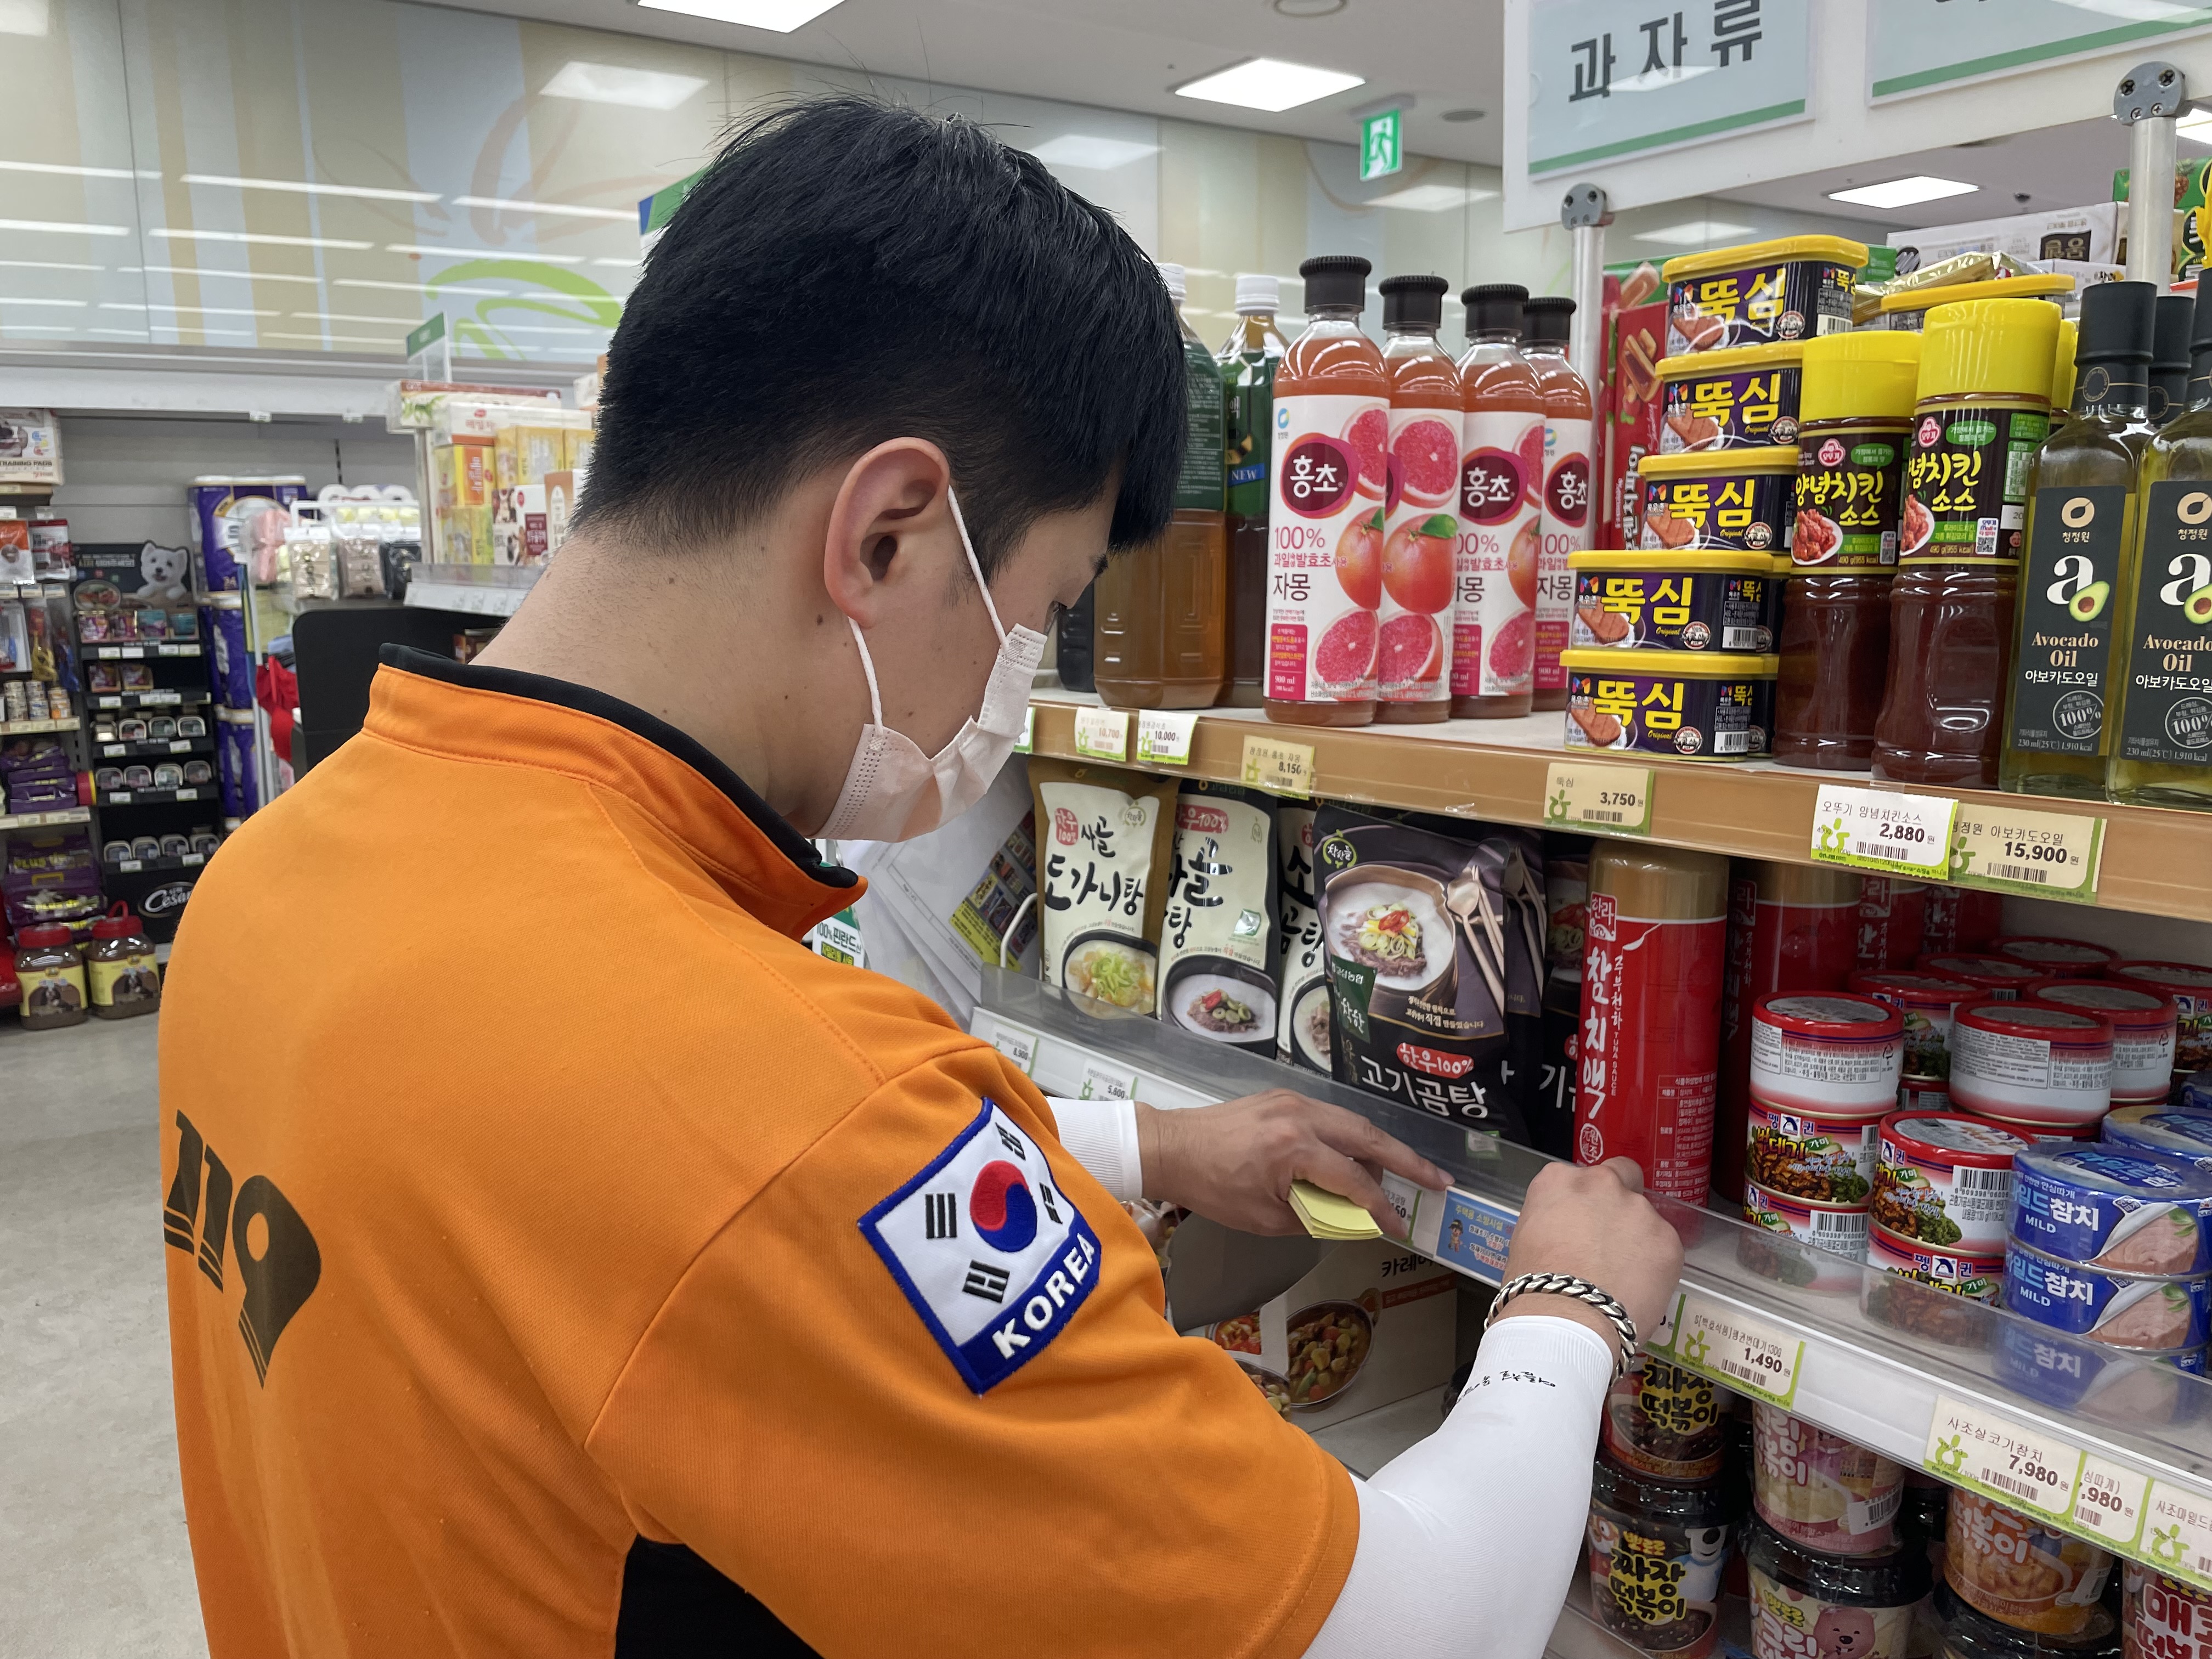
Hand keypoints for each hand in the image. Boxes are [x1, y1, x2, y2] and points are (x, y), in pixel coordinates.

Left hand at [1133, 1092, 1452, 1237]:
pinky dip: (1353, 1135)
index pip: (1354, 1180)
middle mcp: (1301, 1116)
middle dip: (1407, 1161)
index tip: (1398, 1226)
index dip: (1380, 1207)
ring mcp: (1293, 1101)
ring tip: (1408, 1171)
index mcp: (1295, 1149)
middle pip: (1368, 1138)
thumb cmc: (1212, 1188)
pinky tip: (1365, 1154)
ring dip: (1382, 1147)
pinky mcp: (1284, 1098)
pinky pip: (1331, 1116)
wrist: (1172, 1147)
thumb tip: (1352, 1219)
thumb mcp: (1265, 1218)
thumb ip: (1315, 1216)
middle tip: (1438, 1179)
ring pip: (1353, 1122)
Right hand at [1495, 1159, 1682, 1357]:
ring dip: (1638, 1237)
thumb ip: (1554, 1221)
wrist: (1565, 1321)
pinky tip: (1638, 1289)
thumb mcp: (1526, 1239)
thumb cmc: (1534, 1288)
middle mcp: (1601, 1183)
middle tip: (1610, 1239)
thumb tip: (1570, 1234)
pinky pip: (1664, 1246)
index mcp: (1559, 1180)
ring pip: (1645, 1216)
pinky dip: (1656, 1265)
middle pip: (1621, 1176)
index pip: (1577, 1178)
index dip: (1581, 1203)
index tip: (1579, 1226)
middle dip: (1619, 1198)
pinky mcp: (1668, 1239)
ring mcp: (1638, 1209)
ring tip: (1623, 1278)